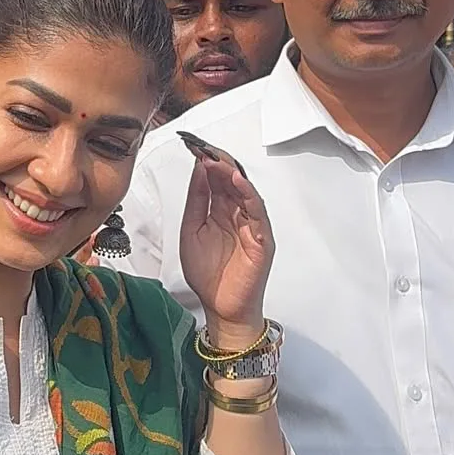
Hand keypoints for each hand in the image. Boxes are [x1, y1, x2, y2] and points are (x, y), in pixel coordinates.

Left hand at [178, 145, 273, 347]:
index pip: (216, 181)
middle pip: (231, 183)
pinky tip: (239, 184)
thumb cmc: (209, 275)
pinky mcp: (262, 241)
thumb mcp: (191, 232)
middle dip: (218, 164)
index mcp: (220, 213)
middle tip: (204, 148)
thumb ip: (196, 202)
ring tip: (219, 162)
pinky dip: (250, 197)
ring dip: (233, 176)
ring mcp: (252, 227)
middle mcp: (238, 216)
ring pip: (246, 194)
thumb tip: (197, 171)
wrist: (220, 308)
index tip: (192, 146)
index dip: (205, 164)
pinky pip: (258, 215)